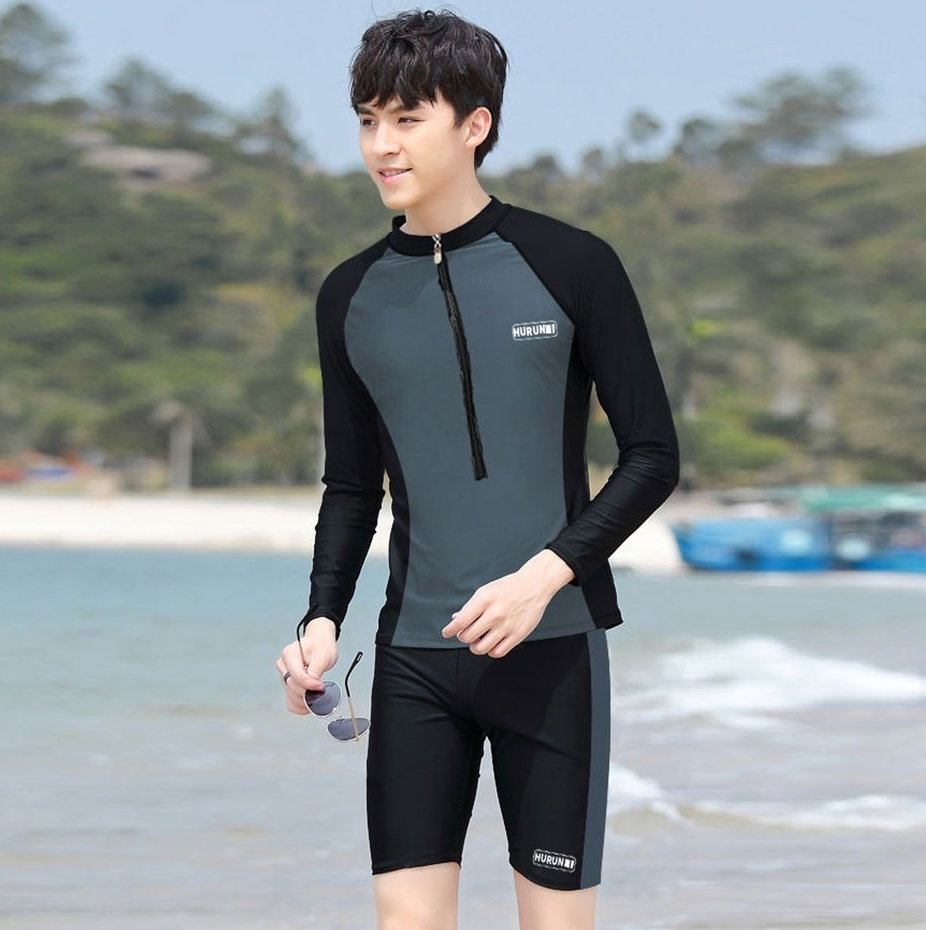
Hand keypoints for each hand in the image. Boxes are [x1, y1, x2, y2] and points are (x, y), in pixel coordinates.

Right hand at [276, 617, 337, 714]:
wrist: (320, 643)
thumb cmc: (321, 646)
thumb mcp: (323, 655)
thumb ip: (316, 670)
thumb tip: (312, 684)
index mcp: (289, 654)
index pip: (296, 675)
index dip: (309, 684)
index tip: (320, 687)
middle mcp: (283, 665)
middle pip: (291, 687)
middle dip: (308, 693)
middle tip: (321, 691)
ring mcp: (284, 675)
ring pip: (290, 696)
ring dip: (304, 701)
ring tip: (316, 697)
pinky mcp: (287, 684)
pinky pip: (289, 701)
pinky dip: (299, 706)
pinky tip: (308, 705)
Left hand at [441, 550, 573, 657]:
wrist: (534, 586)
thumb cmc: (509, 587)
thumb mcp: (485, 591)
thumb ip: (470, 606)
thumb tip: (456, 619)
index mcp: (484, 600)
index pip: (461, 621)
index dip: (450, 630)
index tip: (446, 633)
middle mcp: (495, 614)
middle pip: (468, 636)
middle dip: (462, 636)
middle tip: (465, 633)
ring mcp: (506, 626)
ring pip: (481, 648)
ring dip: (475, 647)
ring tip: (477, 641)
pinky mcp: (517, 635)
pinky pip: (497, 652)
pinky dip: (490, 651)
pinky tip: (491, 644)